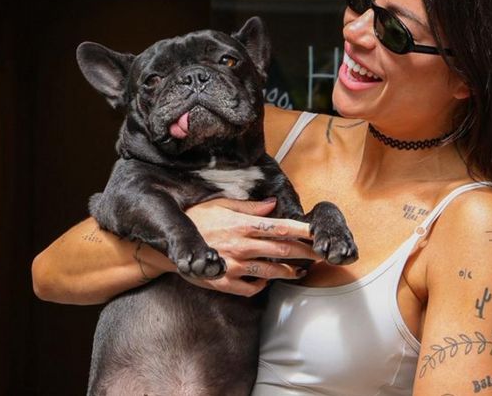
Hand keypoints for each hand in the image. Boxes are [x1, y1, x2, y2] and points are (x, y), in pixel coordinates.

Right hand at [153, 197, 320, 296]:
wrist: (168, 243)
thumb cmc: (196, 219)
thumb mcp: (221, 205)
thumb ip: (250, 207)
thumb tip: (273, 204)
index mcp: (243, 225)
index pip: (282, 228)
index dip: (304, 232)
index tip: (319, 234)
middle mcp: (242, 246)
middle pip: (283, 251)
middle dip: (306, 253)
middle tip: (323, 255)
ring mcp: (234, 267)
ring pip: (272, 272)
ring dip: (290, 272)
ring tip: (301, 270)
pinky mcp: (225, 283)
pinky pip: (252, 288)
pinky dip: (263, 284)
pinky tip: (267, 279)